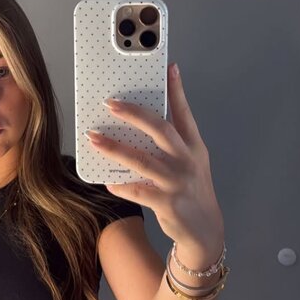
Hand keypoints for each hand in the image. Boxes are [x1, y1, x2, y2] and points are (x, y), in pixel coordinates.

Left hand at [87, 63, 223, 262]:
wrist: (205, 231)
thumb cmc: (191, 191)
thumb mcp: (190, 163)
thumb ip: (170, 145)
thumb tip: (139, 124)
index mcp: (193, 147)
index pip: (184, 113)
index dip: (177, 90)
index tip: (169, 68)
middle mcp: (187, 161)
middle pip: (161, 130)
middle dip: (134, 114)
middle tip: (110, 103)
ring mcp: (178, 182)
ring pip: (142, 160)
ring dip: (115, 148)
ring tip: (94, 138)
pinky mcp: (168, 203)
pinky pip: (138, 191)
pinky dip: (120, 185)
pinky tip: (107, 181)